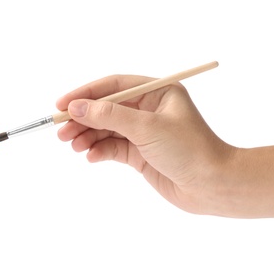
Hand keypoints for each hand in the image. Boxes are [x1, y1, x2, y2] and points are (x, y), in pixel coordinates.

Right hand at [56, 75, 234, 214]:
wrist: (211, 186)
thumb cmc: (189, 149)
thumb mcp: (147, 127)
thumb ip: (110, 116)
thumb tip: (77, 107)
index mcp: (157, 92)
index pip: (114, 86)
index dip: (86, 93)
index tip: (62, 104)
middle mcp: (149, 110)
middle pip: (107, 108)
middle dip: (83, 118)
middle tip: (61, 130)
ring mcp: (144, 132)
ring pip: (108, 129)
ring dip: (88, 136)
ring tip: (72, 144)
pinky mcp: (141, 153)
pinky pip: (114, 148)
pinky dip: (100, 151)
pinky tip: (91, 156)